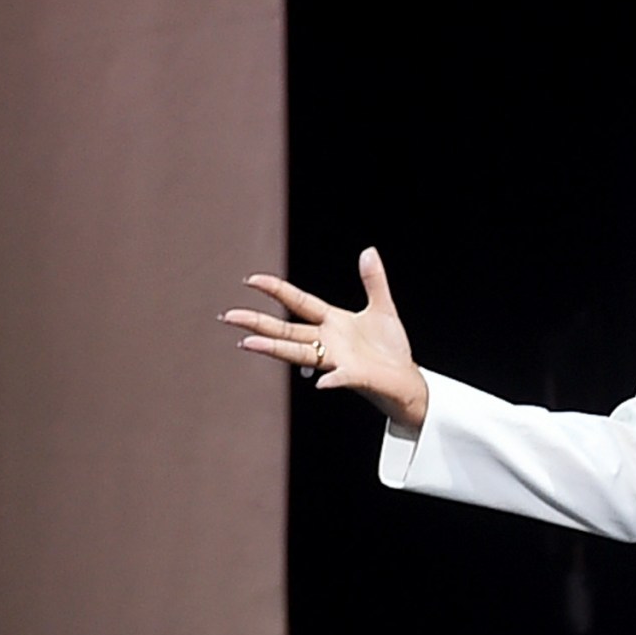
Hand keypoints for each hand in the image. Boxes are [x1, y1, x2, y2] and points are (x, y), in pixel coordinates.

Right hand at [224, 247, 429, 428]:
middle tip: (229, 316)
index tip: (251, 280)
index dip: (276, 290)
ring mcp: (338, 361)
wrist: (406, 381)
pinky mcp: (356, 378)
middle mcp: (328, 342)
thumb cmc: (391, 348)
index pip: (299, 302)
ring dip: (275, 348)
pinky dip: (333, 380)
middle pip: (287, 330)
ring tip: (247, 343)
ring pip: (300, 353)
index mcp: (333, 322)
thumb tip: (368, 251)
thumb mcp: (382, 308)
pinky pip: (342, 378)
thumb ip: (374, 281)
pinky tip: (322, 383)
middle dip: (257, 323)